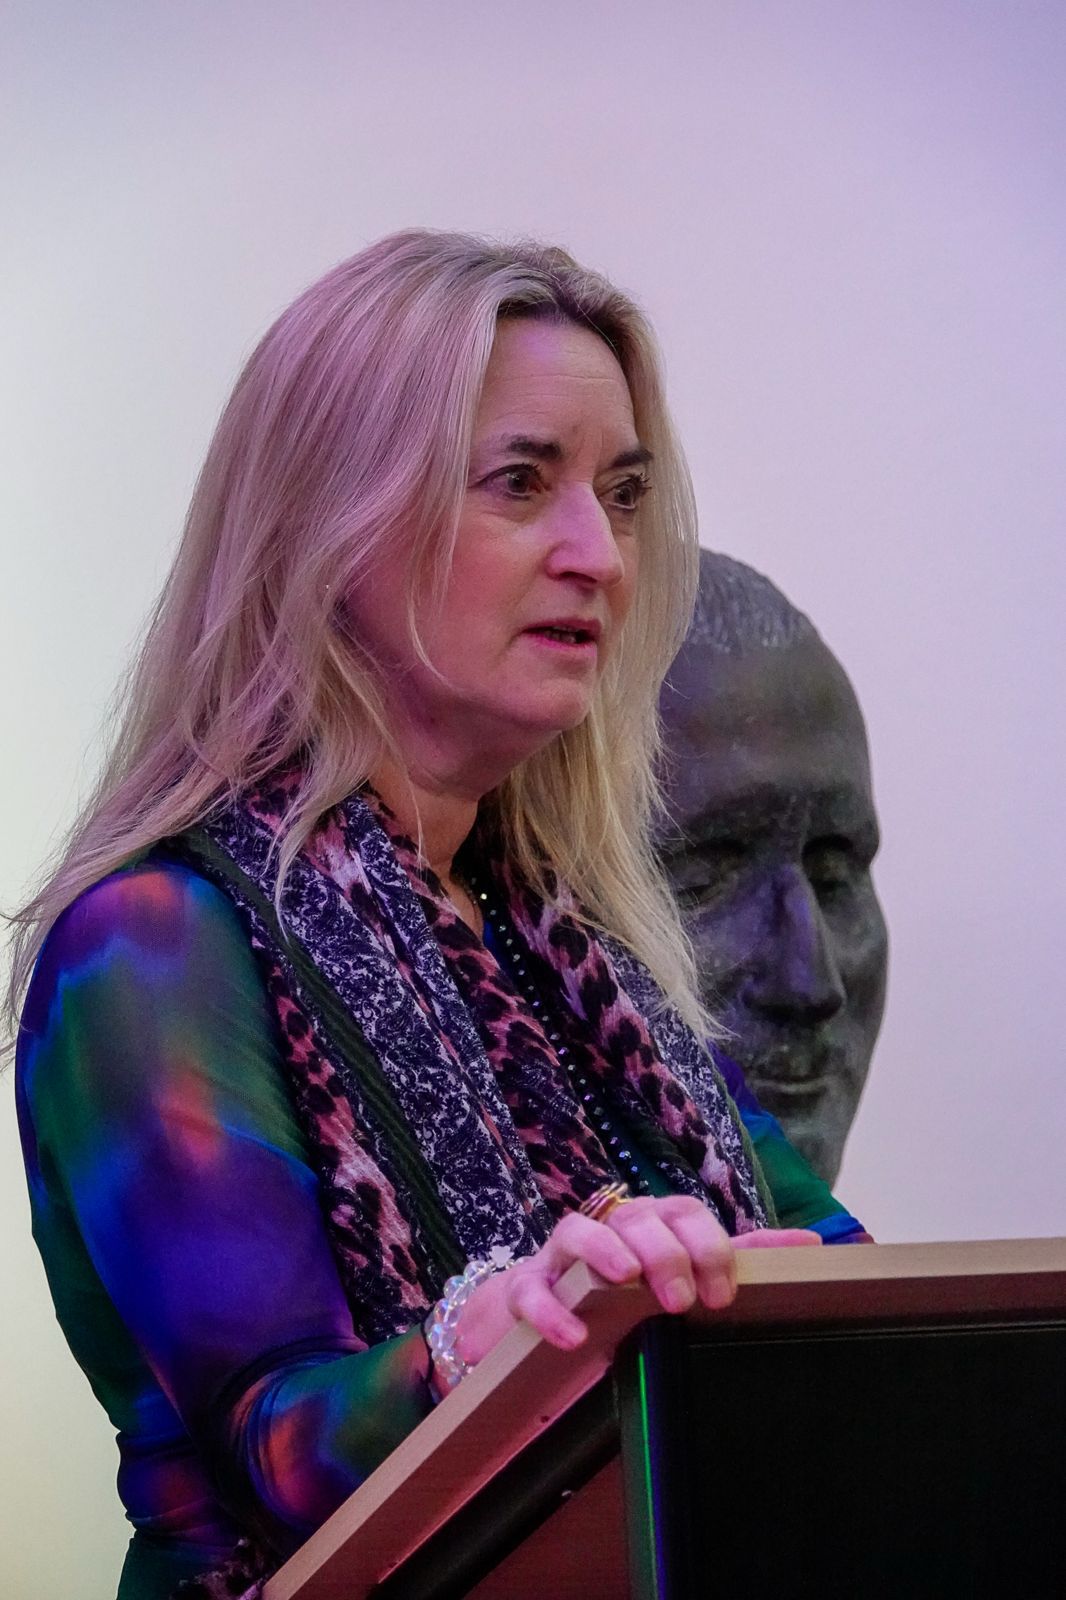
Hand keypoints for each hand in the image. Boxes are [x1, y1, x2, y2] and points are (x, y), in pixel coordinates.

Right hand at [452, 1196, 820, 1366]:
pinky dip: (551, 1310)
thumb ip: (741, 1256)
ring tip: (626, 1279)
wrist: (555, 1306)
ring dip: (604, 1251)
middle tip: (680, 1299)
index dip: (705, 1245)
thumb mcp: (688, 1270)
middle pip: (635, 1217)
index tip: (722, 1293)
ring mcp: (563, 1255)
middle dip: (662, 1252)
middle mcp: (608, 1226)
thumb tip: (812, 1245)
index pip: (682, 1212)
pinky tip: (573, 1336)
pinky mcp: (528, 1286)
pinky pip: (531, 1289)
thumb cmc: (632, 1285)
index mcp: (652, 1221)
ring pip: (577, 1231)